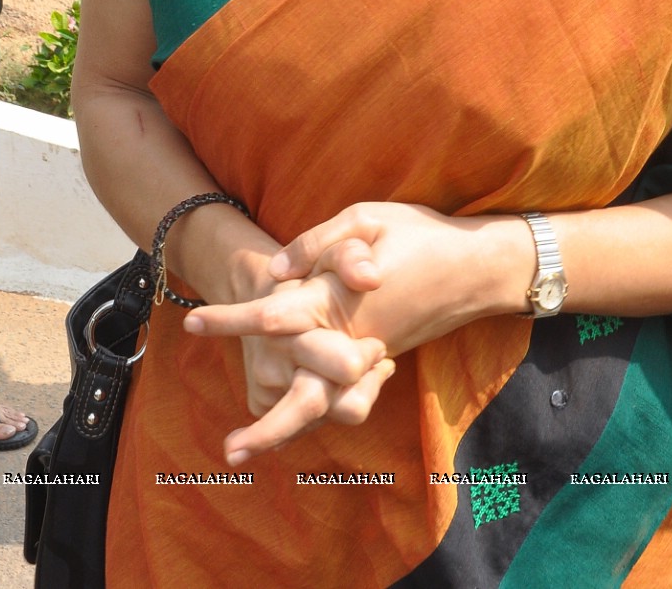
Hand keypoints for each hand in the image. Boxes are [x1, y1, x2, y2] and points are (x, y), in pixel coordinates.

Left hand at [185, 202, 532, 457]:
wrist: (479, 269)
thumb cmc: (421, 235)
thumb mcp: (367, 218)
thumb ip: (316, 244)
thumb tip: (275, 275)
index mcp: (339, 298)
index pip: (275, 313)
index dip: (231, 318)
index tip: (192, 323)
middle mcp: (352, 338)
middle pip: (304, 393)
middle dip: (268, 427)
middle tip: (229, 453)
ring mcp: (370, 354)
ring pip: (326, 403)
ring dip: (288, 426)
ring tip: (247, 448)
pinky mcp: (382, 358)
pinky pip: (344, 390)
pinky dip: (318, 405)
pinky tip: (291, 413)